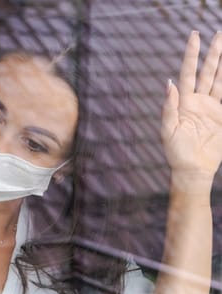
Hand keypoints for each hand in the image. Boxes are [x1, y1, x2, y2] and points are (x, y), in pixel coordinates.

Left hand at [162, 31, 221, 178]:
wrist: (193, 170)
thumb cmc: (176, 153)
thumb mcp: (168, 131)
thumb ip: (169, 108)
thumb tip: (169, 84)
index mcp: (183, 103)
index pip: (188, 74)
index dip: (191, 55)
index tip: (194, 37)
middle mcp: (197, 101)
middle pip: (206, 72)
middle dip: (212, 53)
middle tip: (218, 33)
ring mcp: (211, 108)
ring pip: (219, 80)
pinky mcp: (221, 117)